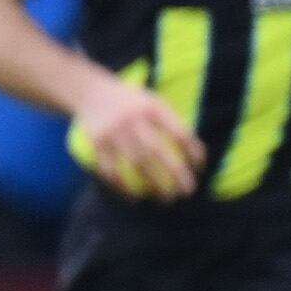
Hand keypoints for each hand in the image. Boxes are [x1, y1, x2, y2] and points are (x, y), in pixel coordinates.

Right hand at [74, 71, 205, 199]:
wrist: (91, 92)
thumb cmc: (132, 102)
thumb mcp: (154, 102)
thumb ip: (173, 122)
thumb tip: (197, 151)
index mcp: (153, 108)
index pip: (179, 132)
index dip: (193, 152)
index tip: (200, 169)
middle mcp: (133, 119)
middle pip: (158, 151)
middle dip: (175, 173)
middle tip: (188, 191)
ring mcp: (114, 131)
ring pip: (135, 162)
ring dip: (152, 183)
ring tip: (166, 198)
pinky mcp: (97, 142)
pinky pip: (110, 168)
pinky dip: (121, 185)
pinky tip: (132, 197)